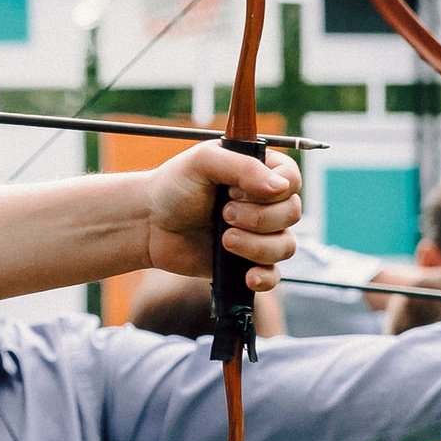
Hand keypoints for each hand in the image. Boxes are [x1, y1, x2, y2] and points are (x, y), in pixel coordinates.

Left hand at [140, 144, 301, 289]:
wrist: (148, 224)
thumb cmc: (173, 187)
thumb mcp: (202, 162)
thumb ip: (242, 167)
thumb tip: (281, 188)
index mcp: (260, 171)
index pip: (292, 180)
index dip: (270, 188)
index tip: (234, 190)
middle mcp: (265, 202)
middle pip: (292, 213)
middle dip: (258, 217)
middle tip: (223, 213)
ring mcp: (259, 234)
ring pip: (286, 246)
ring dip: (256, 245)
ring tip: (223, 240)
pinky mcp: (248, 261)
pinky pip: (274, 276)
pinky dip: (265, 278)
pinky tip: (247, 276)